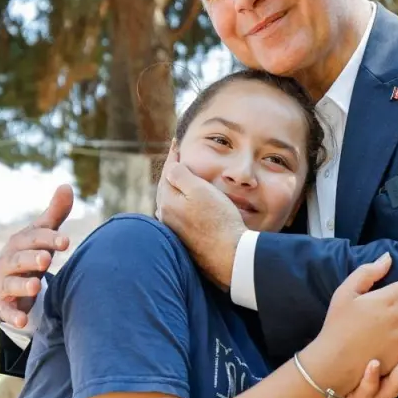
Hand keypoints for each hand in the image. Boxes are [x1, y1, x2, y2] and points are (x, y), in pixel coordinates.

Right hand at [0, 184, 74, 328]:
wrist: (6, 283)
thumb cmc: (29, 254)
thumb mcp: (41, 234)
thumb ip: (55, 213)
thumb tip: (67, 185)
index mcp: (20, 243)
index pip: (34, 238)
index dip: (48, 239)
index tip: (65, 242)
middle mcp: (9, 261)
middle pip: (20, 258)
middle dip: (32, 257)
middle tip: (46, 259)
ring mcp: (4, 283)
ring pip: (12, 283)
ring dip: (23, 284)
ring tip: (36, 285)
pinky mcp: (3, 304)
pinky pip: (7, 309)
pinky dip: (13, 315)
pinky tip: (22, 320)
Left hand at [156, 148, 244, 288]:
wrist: (231, 256)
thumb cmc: (218, 221)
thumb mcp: (200, 191)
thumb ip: (181, 175)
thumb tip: (170, 168)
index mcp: (167, 202)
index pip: (168, 172)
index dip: (173, 155)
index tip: (177, 142)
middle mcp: (166, 217)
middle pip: (167, 187)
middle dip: (172, 171)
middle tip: (178, 156)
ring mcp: (175, 230)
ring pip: (172, 201)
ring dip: (176, 187)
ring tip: (182, 176)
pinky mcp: (186, 240)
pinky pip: (180, 214)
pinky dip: (183, 202)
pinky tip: (188, 203)